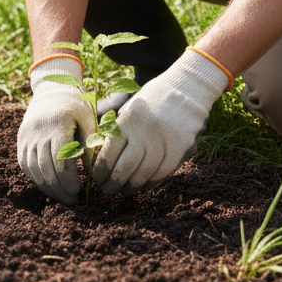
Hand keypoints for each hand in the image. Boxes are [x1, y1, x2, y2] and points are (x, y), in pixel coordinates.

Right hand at [17, 57, 96, 204]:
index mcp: (57, 122)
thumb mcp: (89, 121)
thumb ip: (91, 146)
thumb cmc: (76, 109)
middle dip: (59, 188)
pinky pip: (25, 165)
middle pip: (46, 167)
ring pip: (33, 168)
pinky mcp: (20, 140)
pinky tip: (49, 188)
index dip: (69, 179)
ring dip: (47, 187)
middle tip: (73, 201)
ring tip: (62, 198)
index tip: (79, 192)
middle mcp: (38, 129)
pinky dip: (36, 179)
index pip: (60, 159)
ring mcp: (26, 135)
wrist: (51, 93)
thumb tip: (93, 175)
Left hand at [93, 49, 227, 195]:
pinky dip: (151, 183)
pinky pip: (164, 172)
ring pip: (145, 173)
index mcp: (128, 119)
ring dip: (132, 186)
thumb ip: (114, 127)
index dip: (101, 168)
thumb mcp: (127, 106)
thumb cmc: (150, 100)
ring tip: (123, 191)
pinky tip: (142, 187)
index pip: (109, 150)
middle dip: (113, 182)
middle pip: (126, 166)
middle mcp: (145, 131)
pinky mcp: (181, 148)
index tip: (96, 178)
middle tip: (106, 191)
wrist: (185, 90)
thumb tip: (95, 152)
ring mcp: (165, 140)